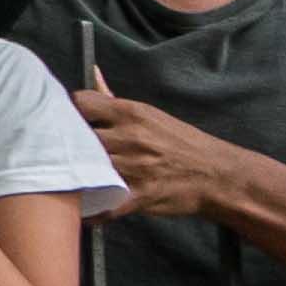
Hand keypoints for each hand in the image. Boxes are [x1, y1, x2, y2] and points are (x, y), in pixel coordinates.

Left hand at [71, 85, 237, 218]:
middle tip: (69, 152)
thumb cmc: (181, 143)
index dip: (71, 113)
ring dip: (78, 175)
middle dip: (71, 145)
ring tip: (76, 176)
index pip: (81, 104)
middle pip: (78, 137)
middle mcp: (130, 138)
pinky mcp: (139, 195)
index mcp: (131, 114)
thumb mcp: (150, 115)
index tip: (70, 123)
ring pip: (87, 169)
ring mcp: (134, 167)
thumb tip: (93, 74)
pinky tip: (84, 207)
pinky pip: (103, 205)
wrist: (216, 175)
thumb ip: (115, 99)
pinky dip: (91, 211)